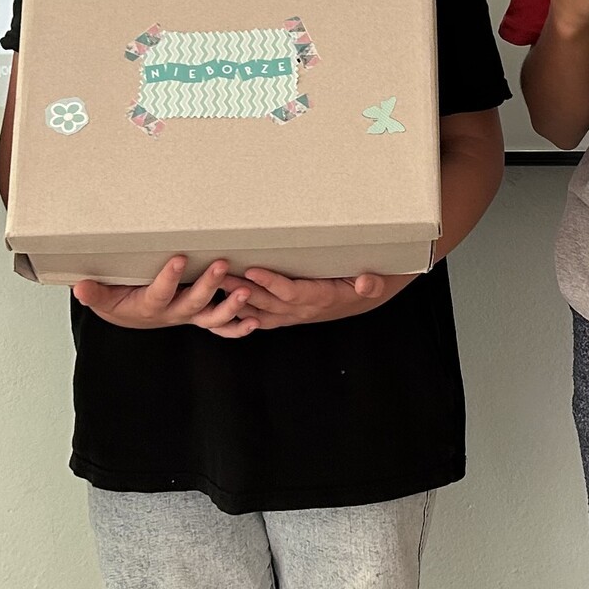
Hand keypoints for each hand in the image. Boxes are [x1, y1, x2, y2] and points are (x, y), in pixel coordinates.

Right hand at [73, 258, 255, 336]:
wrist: (130, 317)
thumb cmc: (119, 302)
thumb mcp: (104, 299)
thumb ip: (95, 293)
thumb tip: (79, 288)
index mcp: (149, 306)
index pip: (160, 293)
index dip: (169, 278)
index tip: (179, 258)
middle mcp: (173, 313)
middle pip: (193, 302)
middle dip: (208, 285)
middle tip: (221, 265)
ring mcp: (189, 316)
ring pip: (212, 316)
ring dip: (231, 306)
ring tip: (245, 291)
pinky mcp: (200, 317)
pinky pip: (221, 328)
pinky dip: (238, 328)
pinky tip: (255, 321)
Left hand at [235, 268, 415, 329]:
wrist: (361, 300)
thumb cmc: (365, 285)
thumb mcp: (376, 282)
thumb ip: (371, 283)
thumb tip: (366, 283)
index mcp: (322, 299)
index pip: (292, 292)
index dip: (272, 282)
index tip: (253, 269)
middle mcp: (303, 311)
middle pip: (267, 302)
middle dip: (241, 289)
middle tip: (218, 274)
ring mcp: (291, 315)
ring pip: (258, 310)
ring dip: (234, 300)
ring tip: (212, 284)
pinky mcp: (284, 315)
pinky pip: (258, 318)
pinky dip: (238, 315)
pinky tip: (219, 307)